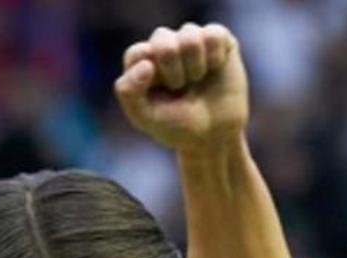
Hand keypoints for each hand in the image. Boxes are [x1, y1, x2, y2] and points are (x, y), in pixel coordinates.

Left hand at [115, 23, 247, 152]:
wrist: (213, 134)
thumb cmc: (174, 124)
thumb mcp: (144, 116)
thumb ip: (129, 92)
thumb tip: (146, 64)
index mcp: (140, 62)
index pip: (137, 53)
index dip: (148, 74)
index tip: (158, 93)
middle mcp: (164, 45)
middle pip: (162, 39)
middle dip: (172, 70)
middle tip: (179, 87)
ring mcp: (190, 39)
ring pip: (189, 34)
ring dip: (194, 66)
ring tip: (196, 79)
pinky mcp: (217, 38)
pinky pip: (213, 33)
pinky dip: (214, 56)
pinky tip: (214, 67)